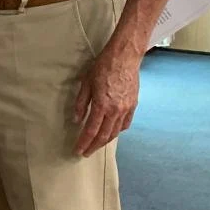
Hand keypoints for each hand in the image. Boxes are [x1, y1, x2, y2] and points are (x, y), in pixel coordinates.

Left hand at [73, 42, 141, 156]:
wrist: (124, 57)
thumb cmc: (103, 67)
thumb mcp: (86, 83)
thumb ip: (81, 104)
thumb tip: (76, 120)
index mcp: (102, 105)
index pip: (91, 130)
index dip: (84, 142)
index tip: (78, 150)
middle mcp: (116, 110)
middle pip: (104, 135)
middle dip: (94, 146)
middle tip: (86, 152)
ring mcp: (126, 109)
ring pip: (116, 132)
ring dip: (105, 141)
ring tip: (96, 145)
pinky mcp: (133, 105)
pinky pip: (125, 124)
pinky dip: (117, 131)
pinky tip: (112, 133)